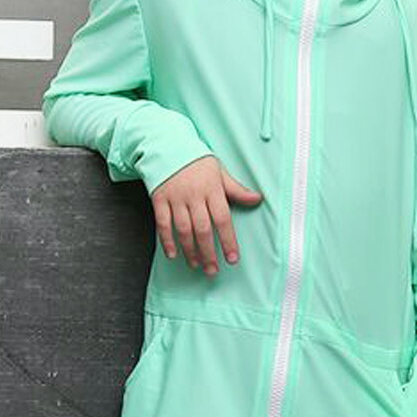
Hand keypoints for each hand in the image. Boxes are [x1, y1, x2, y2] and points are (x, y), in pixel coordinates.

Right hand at [150, 156, 263, 277]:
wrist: (168, 146)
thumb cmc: (197, 162)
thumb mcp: (219, 172)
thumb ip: (236, 189)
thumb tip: (257, 199)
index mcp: (212, 189)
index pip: (223, 219)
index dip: (228, 240)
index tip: (232, 258)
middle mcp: (194, 195)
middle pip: (203, 229)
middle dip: (208, 252)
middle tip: (212, 270)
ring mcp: (175, 198)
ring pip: (183, 229)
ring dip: (190, 250)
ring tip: (196, 264)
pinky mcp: (159, 199)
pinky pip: (163, 223)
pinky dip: (166, 240)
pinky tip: (173, 254)